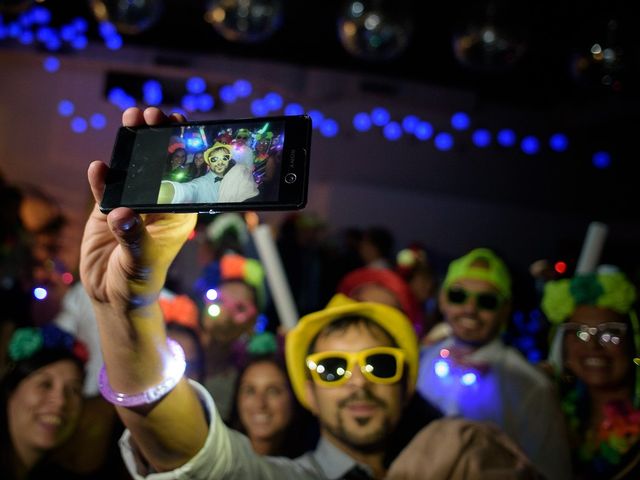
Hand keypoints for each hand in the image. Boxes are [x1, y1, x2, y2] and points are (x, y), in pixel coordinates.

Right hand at [80, 107, 196, 312]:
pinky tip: (100, 167)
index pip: (184, 175)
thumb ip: (133, 237)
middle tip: (153, 114)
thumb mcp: (141, 260)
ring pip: (133, 169)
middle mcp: (157, 203)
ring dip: (132, 145)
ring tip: (131, 119)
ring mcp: (132, 203)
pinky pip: (105, 188)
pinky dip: (102, 177)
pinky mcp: (108, 208)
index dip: (183, 149)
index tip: (182, 124)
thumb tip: (122, 215)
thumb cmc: (140, 280)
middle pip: (159, 164)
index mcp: (178, 212)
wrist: (113, 295)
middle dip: (158, 137)